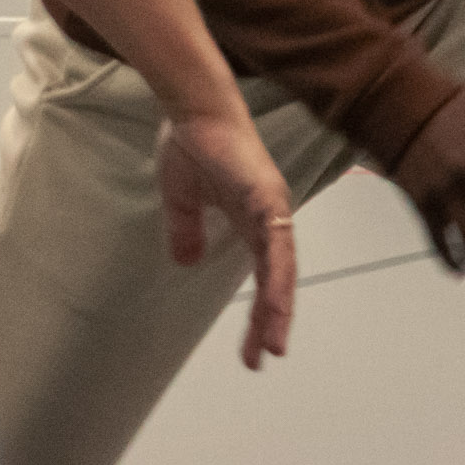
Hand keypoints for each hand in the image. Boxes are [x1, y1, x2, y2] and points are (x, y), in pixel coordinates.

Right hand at [155, 112, 297, 369]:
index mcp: (251, 219)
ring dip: (278, 306)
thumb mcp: (182, 198)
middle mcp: (270, 216)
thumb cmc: (190, 141)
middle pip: (276, 278)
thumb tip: (185, 262)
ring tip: (273, 344)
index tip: (251, 348)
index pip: (261, 274)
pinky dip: (278, 274)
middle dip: (270, 320)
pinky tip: (275, 303)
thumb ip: (186, 228)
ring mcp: (273, 206)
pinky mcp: (269, 196)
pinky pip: (278, 243)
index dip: (258, 311)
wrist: (193, 107)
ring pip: (282, 267)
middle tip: (263, 357)